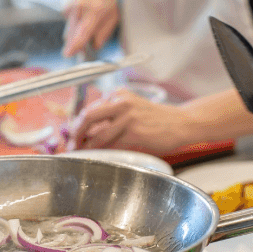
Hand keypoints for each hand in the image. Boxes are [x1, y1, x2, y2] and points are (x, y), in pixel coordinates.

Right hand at [61, 0, 118, 57]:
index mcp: (96, 9)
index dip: (75, 45)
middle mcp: (80, 7)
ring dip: (76, 32)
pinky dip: (75, 23)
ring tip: (87, 19)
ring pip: (69, 30)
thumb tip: (95, 46)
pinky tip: (81, 12)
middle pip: (71, 35)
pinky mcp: (63, 6)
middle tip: (79, 51)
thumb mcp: (113, 14)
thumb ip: (104, 32)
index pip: (83, 31)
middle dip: (74, 44)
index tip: (68, 54)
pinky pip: (68, 23)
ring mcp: (69, 5)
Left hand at [69, 90, 184, 154]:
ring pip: (97, 134)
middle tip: (71, 146)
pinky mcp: (134, 131)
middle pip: (87, 117)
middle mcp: (121, 102)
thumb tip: (87, 133)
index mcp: (118, 95)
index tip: (72, 136)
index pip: (90, 109)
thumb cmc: (156, 119)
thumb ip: (111, 117)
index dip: (77, 124)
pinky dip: (102, 151)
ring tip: (82, 154)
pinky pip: (112, 144)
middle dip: (75, 134)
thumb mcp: (131, 109)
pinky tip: (99, 156)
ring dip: (87, 147)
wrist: (181, 122)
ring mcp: (128, 116)